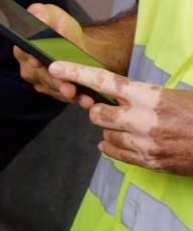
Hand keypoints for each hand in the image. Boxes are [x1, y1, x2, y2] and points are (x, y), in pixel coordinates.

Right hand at [13, 3, 97, 106]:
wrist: (78, 47)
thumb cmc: (63, 31)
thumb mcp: (54, 16)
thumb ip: (42, 13)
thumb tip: (37, 17)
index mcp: (23, 47)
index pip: (25, 54)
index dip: (32, 59)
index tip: (38, 62)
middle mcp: (28, 67)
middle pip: (41, 76)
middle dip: (55, 82)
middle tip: (67, 87)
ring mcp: (40, 82)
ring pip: (53, 89)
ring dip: (68, 93)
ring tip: (82, 96)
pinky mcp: (54, 92)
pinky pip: (64, 97)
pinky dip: (77, 98)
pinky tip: (88, 99)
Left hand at [48, 63, 192, 174]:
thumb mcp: (174, 96)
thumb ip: (144, 97)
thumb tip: (120, 98)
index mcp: (150, 96)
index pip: (104, 81)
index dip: (77, 72)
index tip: (55, 67)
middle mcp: (142, 120)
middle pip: (97, 115)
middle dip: (99, 111)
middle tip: (111, 110)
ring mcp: (144, 144)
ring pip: (105, 137)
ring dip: (110, 131)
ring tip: (126, 126)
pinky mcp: (149, 163)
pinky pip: (117, 154)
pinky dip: (115, 147)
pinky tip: (121, 142)